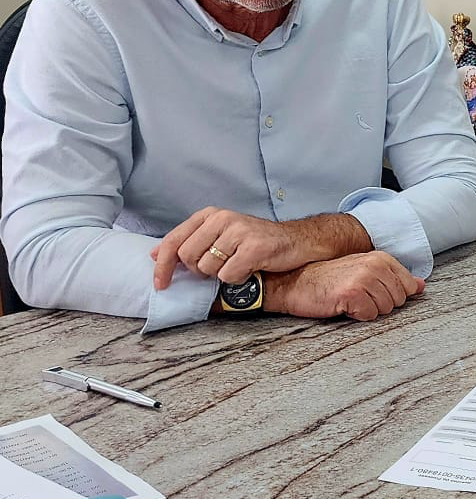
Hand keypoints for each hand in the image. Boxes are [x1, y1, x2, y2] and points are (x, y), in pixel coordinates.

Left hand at [152, 207, 307, 288]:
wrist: (297, 241)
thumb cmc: (256, 241)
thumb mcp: (221, 233)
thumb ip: (191, 241)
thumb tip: (156, 254)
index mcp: (210, 215)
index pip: (173, 241)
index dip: (162, 266)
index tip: (160, 284)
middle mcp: (222, 219)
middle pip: (188, 258)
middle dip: (199, 271)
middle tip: (218, 268)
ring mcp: (239, 232)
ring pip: (208, 269)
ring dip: (221, 275)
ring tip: (238, 265)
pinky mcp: (254, 248)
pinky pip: (228, 275)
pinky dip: (237, 279)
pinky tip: (249, 269)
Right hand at [264, 251, 423, 321]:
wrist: (293, 281)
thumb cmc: (327, 279)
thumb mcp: (363, 271)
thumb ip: (394, 277)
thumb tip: (420, 286)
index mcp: (380, 258)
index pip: (409, 285)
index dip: (392, 295)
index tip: (373, 292)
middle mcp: (375, 265)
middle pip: (398, 300)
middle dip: (379, 304)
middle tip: (357, 296)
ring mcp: (364, 278)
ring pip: (385, 309)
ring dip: (367, 310)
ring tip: (349, 299)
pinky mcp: (352, 293)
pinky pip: (369, 315)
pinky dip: (356, 315)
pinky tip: (343, 306)